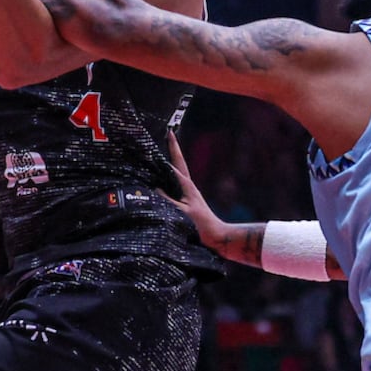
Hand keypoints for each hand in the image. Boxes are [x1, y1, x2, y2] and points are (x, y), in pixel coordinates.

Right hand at [159, 138, 233, 256]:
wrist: (217, 238)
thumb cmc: (200, 226)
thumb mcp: (181, 213)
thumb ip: (166, 200)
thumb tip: (153, 189)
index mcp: (187, 185)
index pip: (175, 163)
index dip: (170, 148)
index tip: (167, 132)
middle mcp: (188, 187)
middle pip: (178, 163)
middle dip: (172, 149)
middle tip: (168, 133)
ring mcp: (188, 194)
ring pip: (175, 174)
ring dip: (168, 163)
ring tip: (160, 153)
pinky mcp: (186, 203)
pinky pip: (173, 188)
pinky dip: (166, 180)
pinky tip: (159, 182)